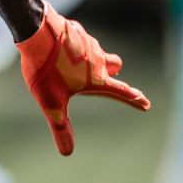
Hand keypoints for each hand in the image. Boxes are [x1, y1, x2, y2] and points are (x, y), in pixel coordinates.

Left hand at [15, 3, 150, 154]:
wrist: (36, 32)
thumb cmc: (45, 69)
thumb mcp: (51, 103)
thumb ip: (60, 127)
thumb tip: (67, 152)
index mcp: (96, 78)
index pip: (121, 92)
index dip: (134, 99)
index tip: (146, 103)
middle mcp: (97, 59)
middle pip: (115, 65)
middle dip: (112, 72)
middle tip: (107, 76)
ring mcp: (87, 42)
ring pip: (97, 50)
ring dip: (92, 58)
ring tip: (72, 63)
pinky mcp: (75, 30)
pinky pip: (80, 38)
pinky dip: (75, 45)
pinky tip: (60, 46)